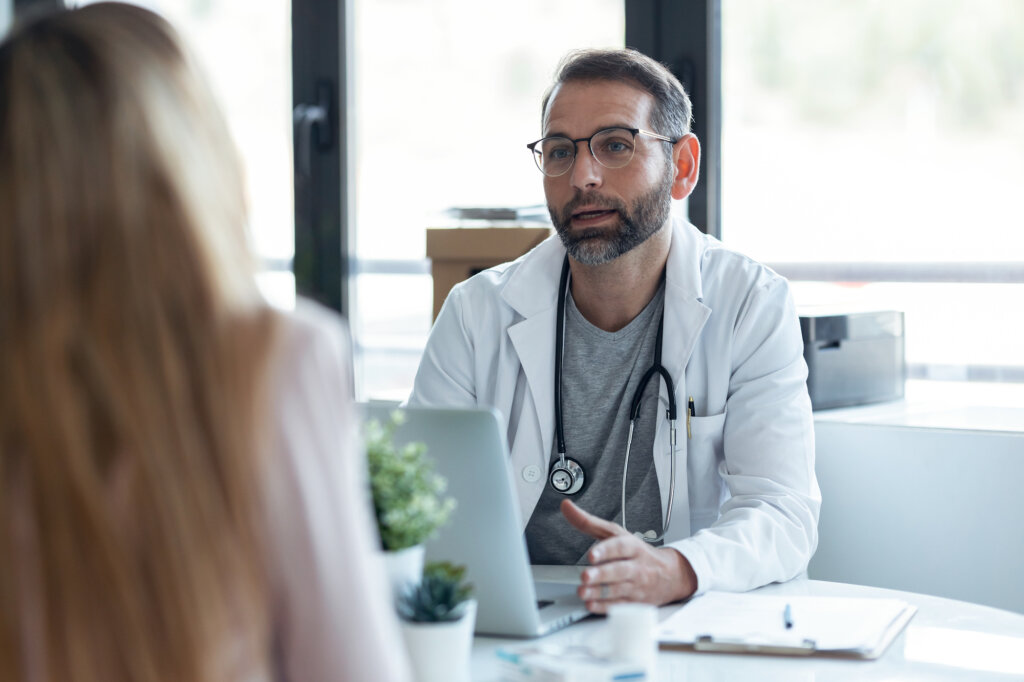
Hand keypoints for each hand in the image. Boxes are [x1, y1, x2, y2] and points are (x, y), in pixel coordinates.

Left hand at [560, 499, 696, 613]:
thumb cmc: (638, 552)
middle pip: (619, 570)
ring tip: (582, 592)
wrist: (670, 574)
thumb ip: (588, 522)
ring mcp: (636, 585)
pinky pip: (620, 606)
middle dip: (601, 574)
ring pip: (617, 590)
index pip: (620, 547)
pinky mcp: (635, 602)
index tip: (591, 554)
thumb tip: (566, 506)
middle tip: (585, 576)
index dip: (606, 550)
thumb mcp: (615, 533)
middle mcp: (636, 566)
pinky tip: (591, 605)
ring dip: (598, 593)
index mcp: (632, 546)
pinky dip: (605, 607)